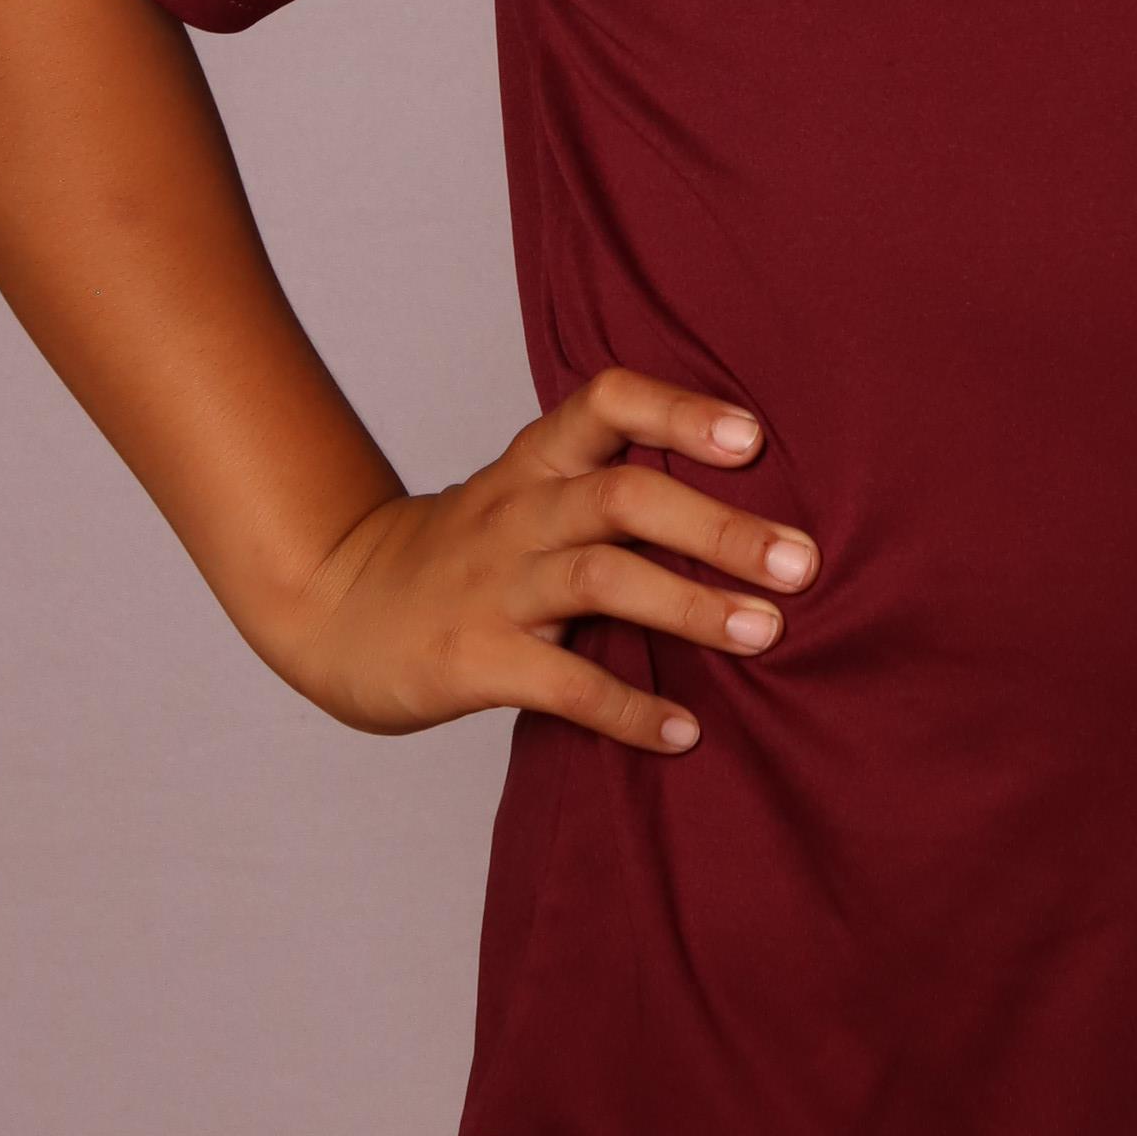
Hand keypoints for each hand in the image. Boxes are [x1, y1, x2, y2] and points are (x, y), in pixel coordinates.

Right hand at [280, 368, 815, 750]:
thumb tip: (748, 505)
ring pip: (600, 577)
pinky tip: (683, 734)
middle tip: (802, 563)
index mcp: (536, 462)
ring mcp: (493, 584)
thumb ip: (610, 486)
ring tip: (767, 634)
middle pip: (623, 495)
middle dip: (719, 527)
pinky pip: (561, 682)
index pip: (606, 401)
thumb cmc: (463, 554)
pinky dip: (627, 709)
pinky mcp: (471, 658)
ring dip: (691, 605)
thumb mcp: (524, 496)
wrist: (334, 609)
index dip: (679, 412)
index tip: (753, 438)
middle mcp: (518, 511)